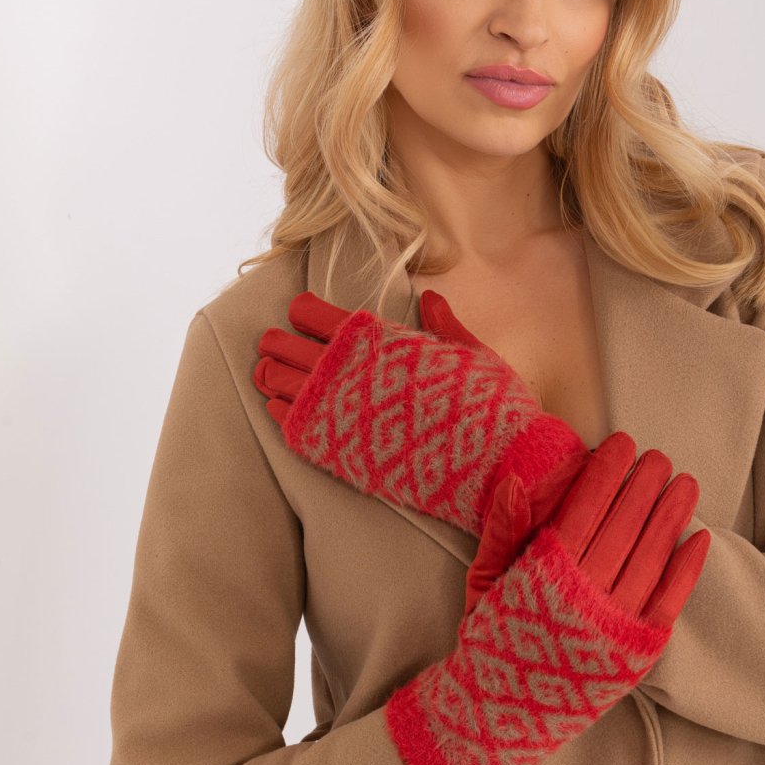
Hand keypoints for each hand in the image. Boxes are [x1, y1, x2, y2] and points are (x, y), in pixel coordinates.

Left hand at [253, 291, 588, 536]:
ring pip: (283, 384)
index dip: (305, 310)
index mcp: (385, 341)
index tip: (298, 310)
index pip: (323, 315)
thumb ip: (445, 327)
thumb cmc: (496, 408)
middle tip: (271, 341)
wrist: (499, 467)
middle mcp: (355, 372)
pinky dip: (280, 413)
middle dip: (278, 341)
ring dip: (271, 373)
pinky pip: (292, 426)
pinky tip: (277, 408)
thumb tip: (429, 297)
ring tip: (265, 370)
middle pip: (292, 347)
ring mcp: (342, 412)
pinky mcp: (339, 451)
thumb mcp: (476, 356)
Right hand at [384, 431, 710, 764]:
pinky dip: (687, 569)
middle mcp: (584, 596)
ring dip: (672, 515)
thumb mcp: (482, 581)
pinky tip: (699, 538)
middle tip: (658, 455)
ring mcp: (614, 626)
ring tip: (685, 483)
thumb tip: (518, 480)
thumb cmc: (488, 639)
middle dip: (644, 484)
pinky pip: (668, 602)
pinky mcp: (636, 654)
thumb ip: (503, 530)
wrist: (497, 714)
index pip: (586, 506)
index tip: (620, 444)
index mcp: (544, 572)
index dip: (607, 471)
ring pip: (653, 557)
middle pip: (625, 525)